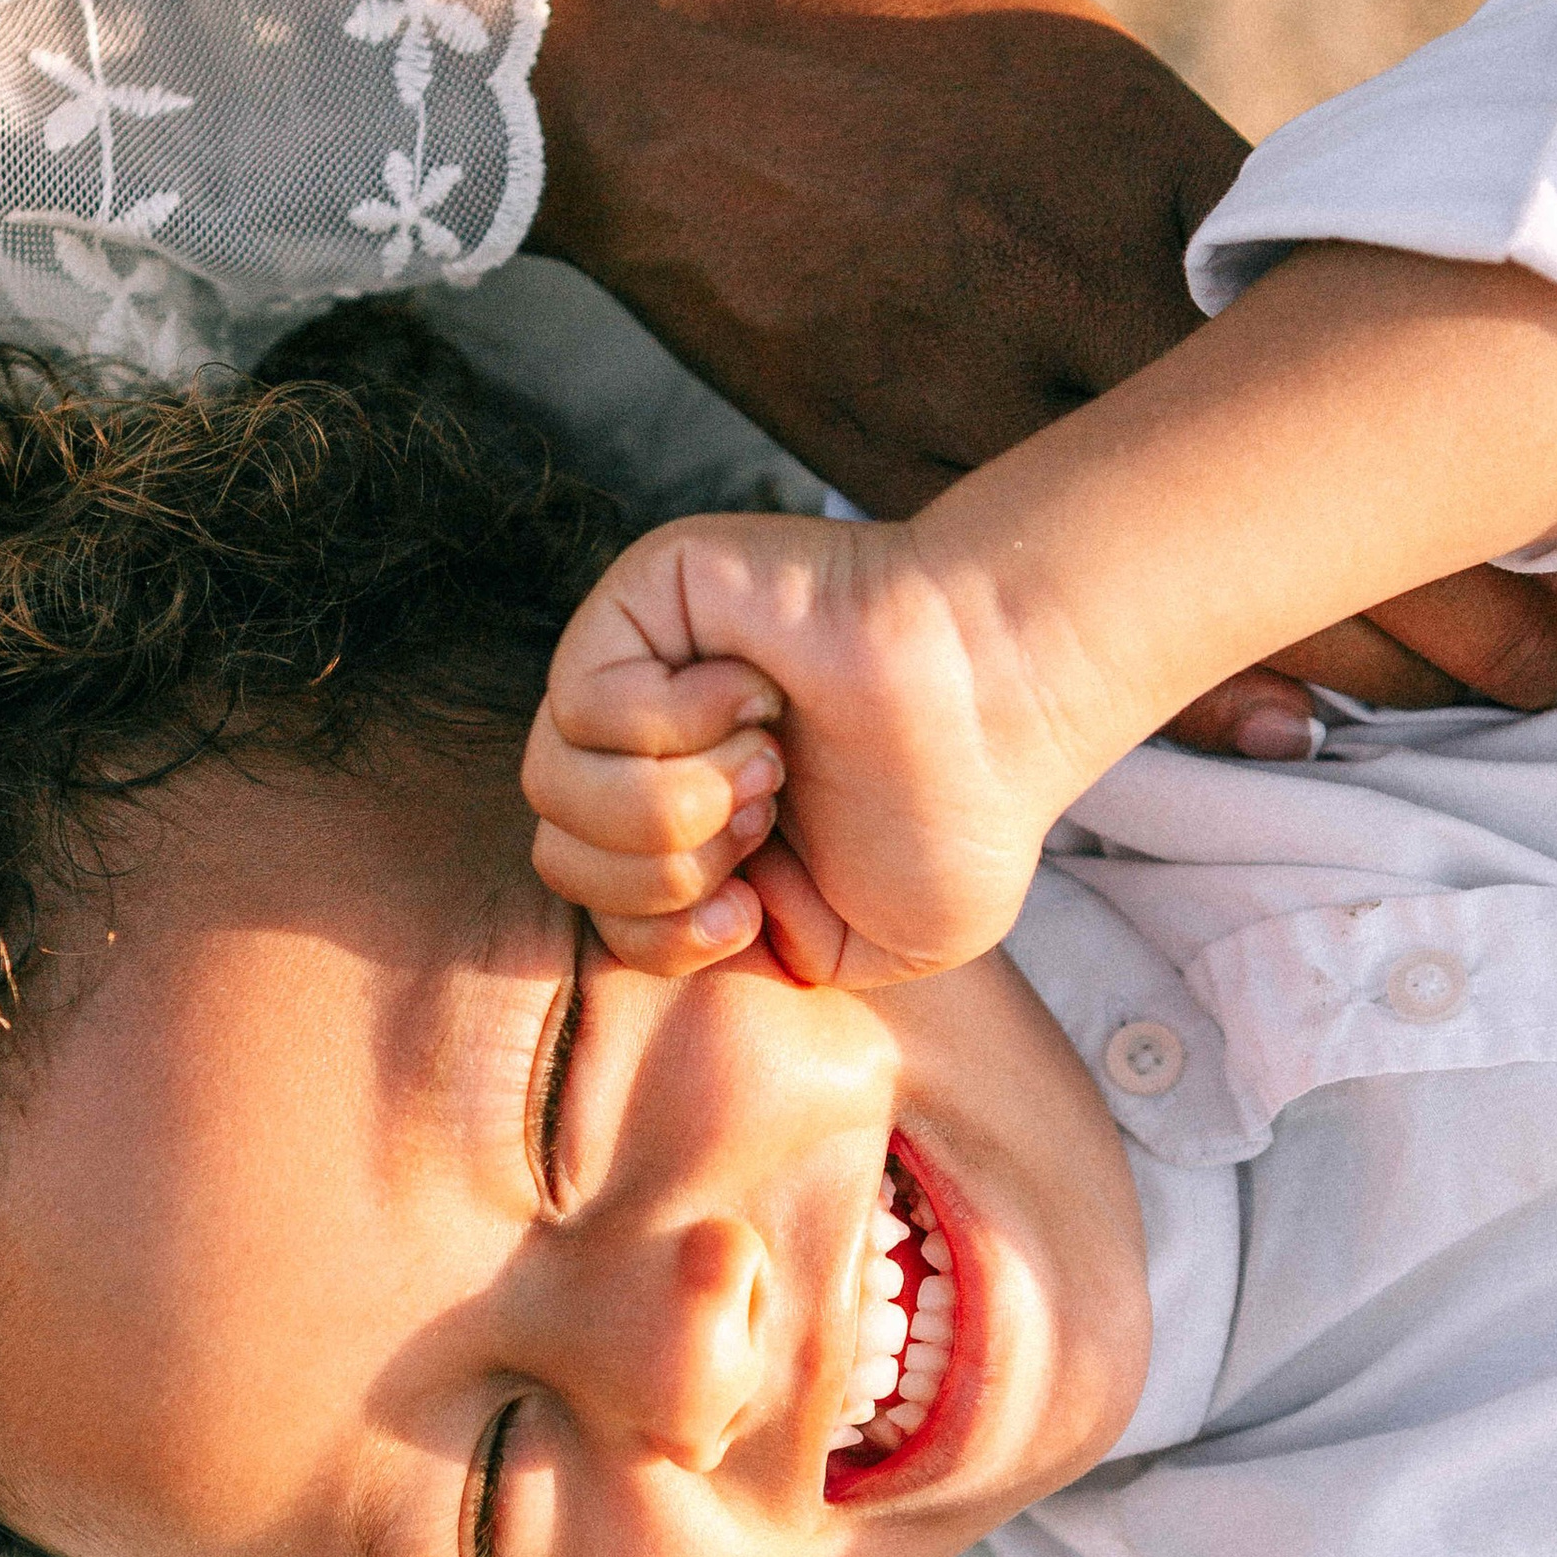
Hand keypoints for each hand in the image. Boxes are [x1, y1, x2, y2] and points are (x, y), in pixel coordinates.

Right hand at [498, 0, 1556, 737]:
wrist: (646, 61)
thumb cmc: (860, 27)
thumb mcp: (1060, 60)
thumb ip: (1176, 182)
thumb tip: (1280, 279)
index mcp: (1132, 161)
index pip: (1332, 321)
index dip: (1437, 428)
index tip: (1546, 506)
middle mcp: (1065, 278)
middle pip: (1278, 461)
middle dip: (1420, 575)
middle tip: (1544, 667)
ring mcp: (963, 376)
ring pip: (1161, 551)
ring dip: (1295, 642)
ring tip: (1411, 719)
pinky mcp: (869, 451)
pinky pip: (1026, 587)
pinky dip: (1131, 661)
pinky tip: (1229, 722)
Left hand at [521, 510, 1065, 985]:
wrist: (1004, 698)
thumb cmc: (954, 808)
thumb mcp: (858, 945)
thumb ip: (757, 958)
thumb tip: (691, 910)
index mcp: (690, 830)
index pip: (594, 911)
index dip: (658, 936)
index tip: (754, 912)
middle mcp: (648, 751)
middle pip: (557, 854)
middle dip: (667, 871)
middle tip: (767, 820)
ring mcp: (636, 669)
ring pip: (553, 780)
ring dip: (675, 801)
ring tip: (766, 765)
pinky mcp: (639, 599)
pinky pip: (585, 700)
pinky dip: (679, 721)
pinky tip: (757, 696)